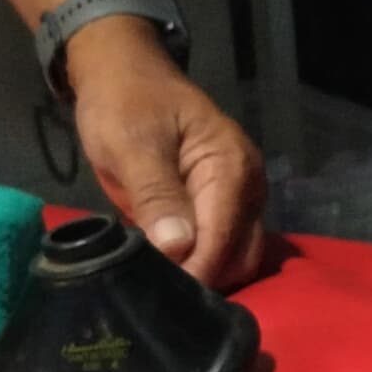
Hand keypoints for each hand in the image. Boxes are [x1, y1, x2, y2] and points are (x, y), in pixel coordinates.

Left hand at [63, 20, 264, 285]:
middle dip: (202, 280)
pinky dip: (198, 265)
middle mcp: (248, 187)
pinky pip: (221, 248)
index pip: (222, 240)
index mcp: (232, 168)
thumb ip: (156, 194)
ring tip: (155, 286)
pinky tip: (165, 271)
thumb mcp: (132, 143)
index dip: (192, 272)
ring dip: (201, 276)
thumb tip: (177, 247)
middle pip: (239, 257)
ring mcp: (238, 198)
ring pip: (235, 259)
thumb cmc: (125, 102)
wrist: (123, 74)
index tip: (153, 297)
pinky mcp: (220, 207)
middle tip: (149, 296)